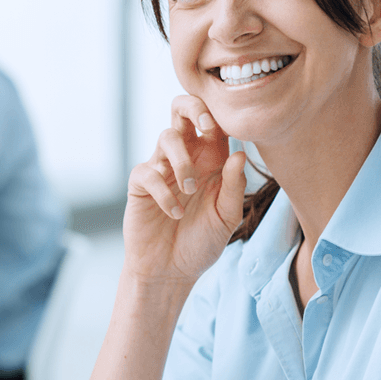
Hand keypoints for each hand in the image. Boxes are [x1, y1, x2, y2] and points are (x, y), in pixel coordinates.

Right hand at [124, 95, 246, 283]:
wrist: (171, 271)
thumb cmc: (201, 243)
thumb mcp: (226, 218)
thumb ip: (233, 187)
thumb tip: (239, 154)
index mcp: (211, 160)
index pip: (214, 121)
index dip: (220, 116)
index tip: (227, 131)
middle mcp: (185, 157)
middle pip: (182, 110)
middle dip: (194, 108)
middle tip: (206, 128)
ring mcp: (161, 168)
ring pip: (166, 136)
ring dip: (182, 161)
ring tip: (191, 190)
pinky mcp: (140, 184)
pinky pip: (148, 172)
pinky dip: (165, 192)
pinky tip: (175, 213)